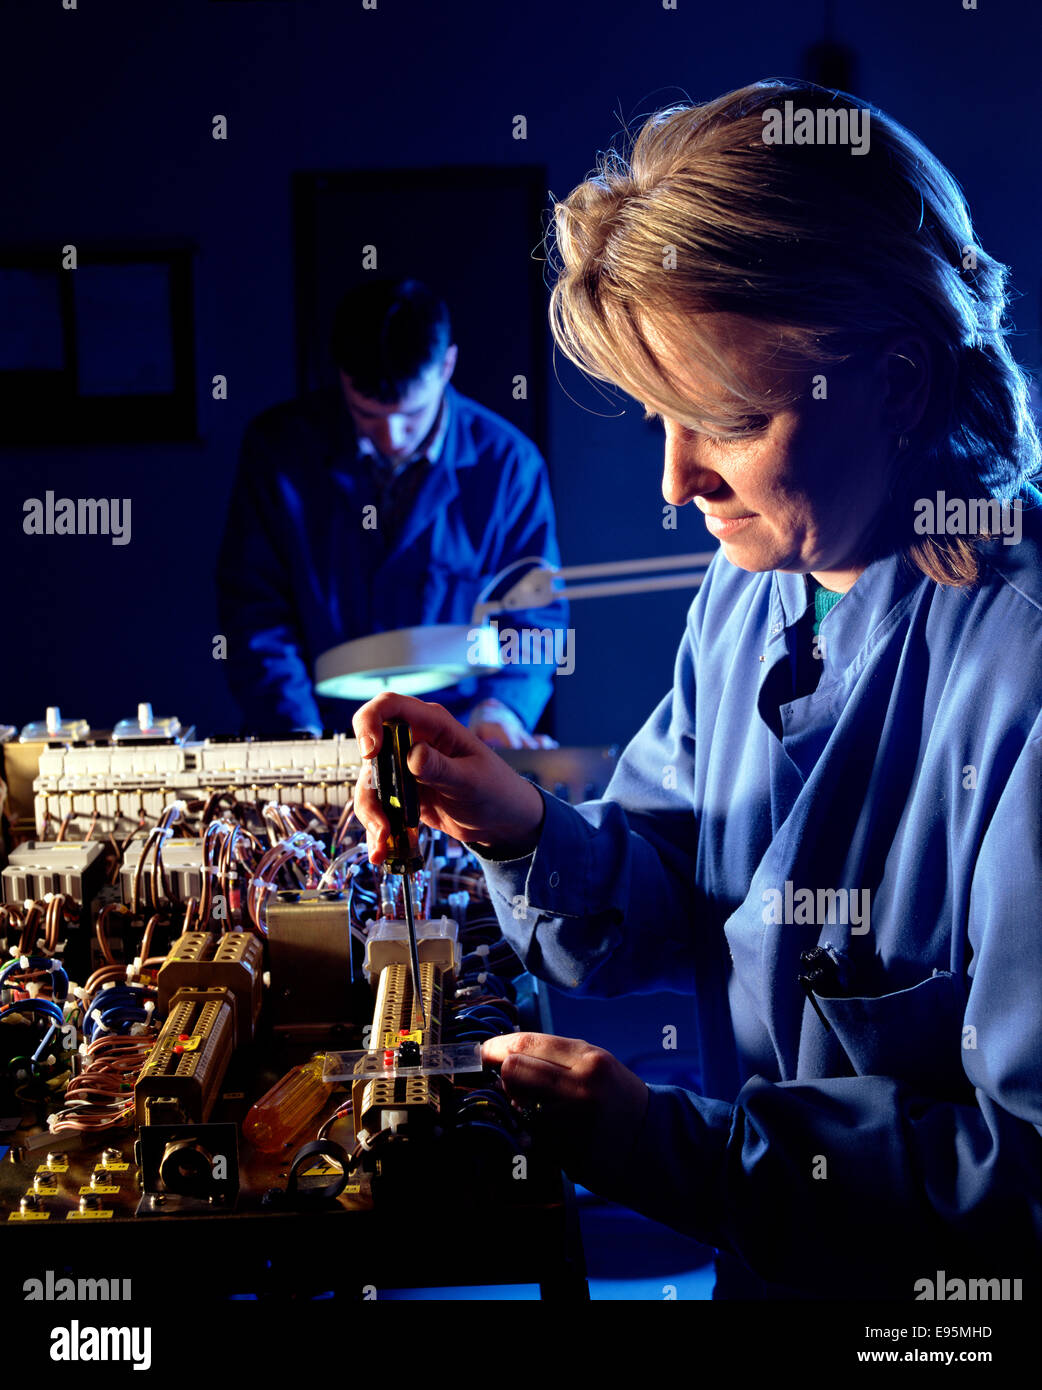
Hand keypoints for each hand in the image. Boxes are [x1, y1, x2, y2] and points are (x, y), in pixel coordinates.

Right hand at [352, 691, 545, 863]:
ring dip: (370, 813)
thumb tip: (414, 755)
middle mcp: (413, 741)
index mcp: (433, 724)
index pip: (389, 706)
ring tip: (384, 840)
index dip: (370, 722)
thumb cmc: (496, 790)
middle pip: (370, 751)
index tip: (371, 753)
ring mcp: (404, 768)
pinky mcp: (401, 793)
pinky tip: (382, 848)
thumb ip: (441, 768)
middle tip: (380, 818)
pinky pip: (378, 805)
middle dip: (369, 786)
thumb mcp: (470, 780)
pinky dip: (375, 826)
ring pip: (370, 783)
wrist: (501, 821)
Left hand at [481, 1032, 648, 1189]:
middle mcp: (580, 1089)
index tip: (484, 1051)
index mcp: (588, 1060)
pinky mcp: (565, 1153)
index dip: (497, 1046)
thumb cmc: (616, 1096)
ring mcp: (572, 1124)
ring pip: (516, 1105)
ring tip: (538, 1110)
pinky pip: (530, 1135)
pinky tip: (552, 1132)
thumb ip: (553, 1057)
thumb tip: (503, 1055)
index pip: (527, 1043)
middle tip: (510, 1083)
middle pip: (513, 1071)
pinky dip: (531, 1132)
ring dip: (517, 1107)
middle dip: (504, 1075)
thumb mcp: (594, 1063)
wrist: (652, 1141)